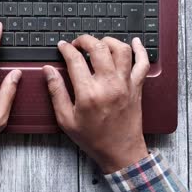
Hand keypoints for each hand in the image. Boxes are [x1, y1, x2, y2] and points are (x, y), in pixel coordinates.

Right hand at [43, 36, 149, 173]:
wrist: (120, 151)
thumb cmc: (92, 138)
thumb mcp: (66, 119)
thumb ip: (56, 92)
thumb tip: (48, 71)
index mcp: (88, 93)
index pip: (75, 60)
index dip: (66, 49)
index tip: (62, 46)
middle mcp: (109, 84)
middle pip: (98, 48)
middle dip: (85, 40)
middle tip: (77, 43)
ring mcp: (125, 84)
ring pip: (121, 50)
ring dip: (108, 41)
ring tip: (99, 43)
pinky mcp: (137, 87)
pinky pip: (142, 63)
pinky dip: (140, 49)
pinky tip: (134, 42)